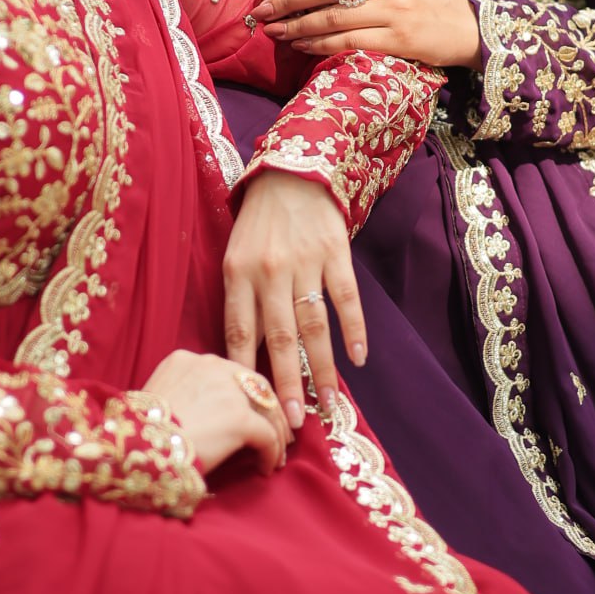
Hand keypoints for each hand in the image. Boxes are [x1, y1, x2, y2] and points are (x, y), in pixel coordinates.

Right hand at [141, 349, 291, 475]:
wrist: (134, 450)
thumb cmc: (137, 434)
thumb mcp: (157, 398)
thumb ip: (185, 395)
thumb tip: (204, 415)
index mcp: (187, 360)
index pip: (229, 372)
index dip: (244, 395)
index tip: (251, 413)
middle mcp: (211, 366)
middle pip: (254, 384)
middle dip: (270, 409)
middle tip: (278, 431)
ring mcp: (229, 391)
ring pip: (267, 408)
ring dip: (276, 433)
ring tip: (276, 455)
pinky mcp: (241, 419)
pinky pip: (267, 435)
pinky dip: (271, 452)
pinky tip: (266, 468)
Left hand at [223, 172, 366, 423]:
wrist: (292, 171)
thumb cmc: (258, 223)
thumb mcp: (236, 256)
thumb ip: (243, 301)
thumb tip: (248, 356)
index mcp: (237, 273)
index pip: (240, 333)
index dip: (247, 373)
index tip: (253, 409)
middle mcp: (269, 271)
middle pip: (279, 337)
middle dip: (287, 384)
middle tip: (294, 422)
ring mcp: (305, 262)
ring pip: (314, 324)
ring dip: (323, 368)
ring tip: (330, 403)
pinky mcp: (335, 252)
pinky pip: (346, 298)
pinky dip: (354, 329)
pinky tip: (358, 358)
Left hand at [248, 0, 482, 69]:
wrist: (458, 24)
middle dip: (287, 1)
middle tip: (262, 11)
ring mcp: (395, 10)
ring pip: (334, 17)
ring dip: (298, 26)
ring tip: (274, 32)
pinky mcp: (398, 40)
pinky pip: (349, 41)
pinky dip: (320, 44)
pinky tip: (301, 45)